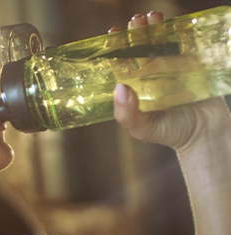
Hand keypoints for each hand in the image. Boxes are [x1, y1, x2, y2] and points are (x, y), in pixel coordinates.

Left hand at [112, 12, 230, 152]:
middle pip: (142, 47)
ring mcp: (174, 67)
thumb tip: (119, 88)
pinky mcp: (195, 64)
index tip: (112, 34)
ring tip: (154, 16)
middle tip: (136, 21)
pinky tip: (180, 23)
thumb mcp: (143, 129)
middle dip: (138, 32)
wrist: (205, 135)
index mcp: (136, 86)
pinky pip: (189, 43)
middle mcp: (153, 73)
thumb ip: (127, 114)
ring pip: (163, 41)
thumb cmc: (170, 132)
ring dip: (158, 28)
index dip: (116, 48)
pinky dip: (185, 31)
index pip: (123, 63)